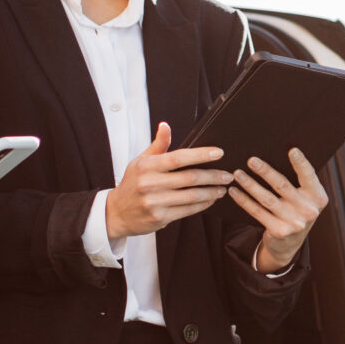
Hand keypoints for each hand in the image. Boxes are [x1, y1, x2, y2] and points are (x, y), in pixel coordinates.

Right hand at [106, 123, 232, 237]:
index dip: (201, 154)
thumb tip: (165, 125)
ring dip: (211, 192)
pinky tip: (211, 199)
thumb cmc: (132, 183)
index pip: (179, 157)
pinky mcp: (160, 218)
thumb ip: (158, 145)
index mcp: (147, 166)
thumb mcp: (140, 161)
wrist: (116, 213)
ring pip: (192, 196)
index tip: (219, 153)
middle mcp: (150, 184)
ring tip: (223, 188)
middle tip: (228, 175)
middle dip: (213, 176)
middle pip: (190, 178)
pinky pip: (188, 210)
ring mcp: (155, 202)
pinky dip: (203, 204)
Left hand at [232, 147, 330, 272]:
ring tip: (238, 174)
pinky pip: (257, 212)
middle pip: (283, 186)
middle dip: (265, 171)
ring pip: (267, 199)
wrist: (289, 244)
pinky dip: (244, 201)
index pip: (309, 176)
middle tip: (251, 160)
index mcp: (318, 197)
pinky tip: (234, 191)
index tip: (292, 150)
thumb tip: (275, 156)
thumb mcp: (305, 198)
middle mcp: (309, 211)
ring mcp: (294, 223)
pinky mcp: (279, 231)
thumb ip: (298, 183)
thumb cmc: (295, 210)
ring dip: (250, 185)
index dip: (301, 163)